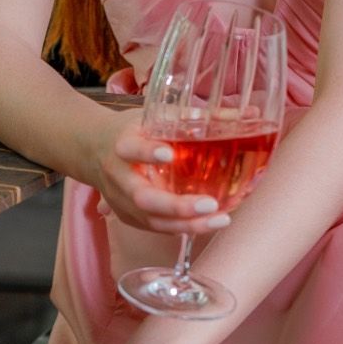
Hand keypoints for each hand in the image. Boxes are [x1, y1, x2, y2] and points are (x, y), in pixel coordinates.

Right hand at [91, 109, 231, 236]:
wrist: (92, 149)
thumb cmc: (132, 130)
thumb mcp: (154, 116)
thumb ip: (194, 117)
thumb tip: (250, 115)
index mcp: (122, 144)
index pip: (131, 149)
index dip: (147, 152)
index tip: (168, 152)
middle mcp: (119, 176)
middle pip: (143, 198)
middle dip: (176, 205)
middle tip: (209, 203)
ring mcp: (122, 201)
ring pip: (152, 220)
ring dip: (187, 224)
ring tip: (220, 220)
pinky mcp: (128, 217)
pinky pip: (156, 227)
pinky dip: (183, 228)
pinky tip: (209, 223)